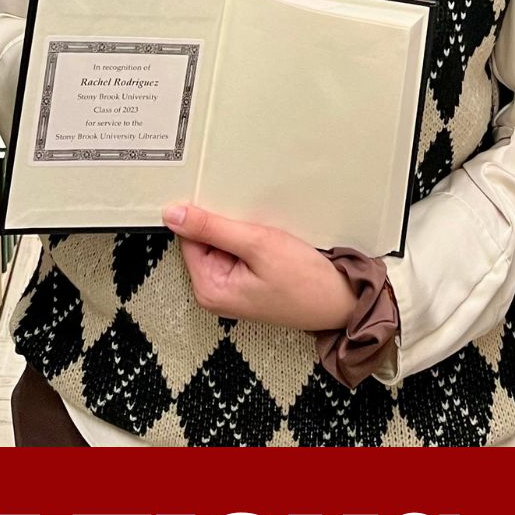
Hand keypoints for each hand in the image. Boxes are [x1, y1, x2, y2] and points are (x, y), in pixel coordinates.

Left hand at [162, 203, 355, 330]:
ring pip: (222, 244)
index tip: (231, 213)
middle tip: (256, 233)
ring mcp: (229, 290)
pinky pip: (237, 253)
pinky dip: (251, 244)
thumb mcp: (257, 244)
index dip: (209, 219)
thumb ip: (212, 228)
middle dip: (228, 228)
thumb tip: (173, 214)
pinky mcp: (244, 284)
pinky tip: (269, 249)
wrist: (341, 301)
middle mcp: (213, 293)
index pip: (188, 238)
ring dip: (242, 235)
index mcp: (208, 288)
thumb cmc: (306, 283)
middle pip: (203, 241)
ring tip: (266, 243)